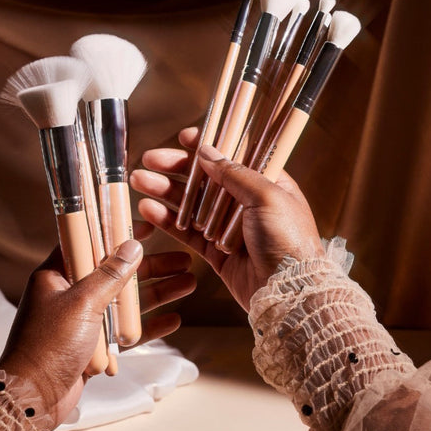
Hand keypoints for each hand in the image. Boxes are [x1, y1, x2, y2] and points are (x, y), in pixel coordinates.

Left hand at [0, 237, 194, 429]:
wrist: (31, 400)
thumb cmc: (47, 347)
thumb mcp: (81, 304)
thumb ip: (109, 275)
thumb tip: (132, 246)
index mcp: (56, 275)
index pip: (89, 242)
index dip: (116, 231)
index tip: (145, 226)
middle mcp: (70, 294)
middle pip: (117, 272)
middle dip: (150, 266)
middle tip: (182, 259)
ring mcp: (83, 321)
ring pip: (126, 301)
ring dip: (156, 293)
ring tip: (188, 283)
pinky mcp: (93, 347)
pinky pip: (125, 331)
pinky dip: (148, 326)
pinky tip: (174, 320)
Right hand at [130, 127, 323, 310]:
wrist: (290, 292)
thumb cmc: (290, 241)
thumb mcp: (267, 196)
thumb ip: (235, 173)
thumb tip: (207, 152)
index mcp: (266, 182)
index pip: (232, 156)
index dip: (207, 145)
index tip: (183, 138)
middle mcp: (246, 203)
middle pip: (205, 178)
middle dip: (176, 167)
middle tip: (150, 159)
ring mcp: (229, 227)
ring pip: (191, 203)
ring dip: (165, 190)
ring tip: (139, 181)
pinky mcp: (215, 252)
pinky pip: (187, 231)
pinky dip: (167, 220)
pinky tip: (148, 209)